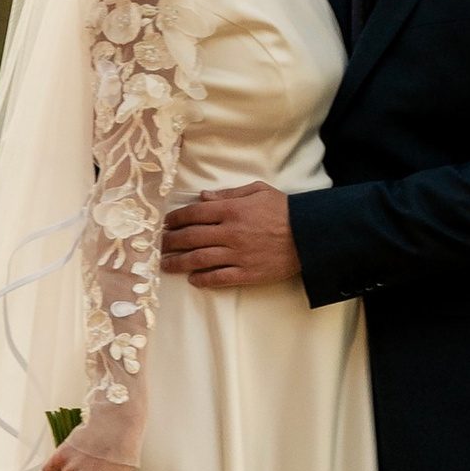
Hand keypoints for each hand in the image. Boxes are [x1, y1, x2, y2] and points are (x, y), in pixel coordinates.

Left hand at [161, 181, 301, 291]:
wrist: (310, 235)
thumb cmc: (285, 209)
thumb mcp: (258, 190)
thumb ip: (228, 194)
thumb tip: (202, 197)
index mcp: (233, 210)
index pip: (195, 214)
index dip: (176, 218)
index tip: (165, 223)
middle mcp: (231, 233)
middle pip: (192, 237)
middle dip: (171, 241)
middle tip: (159, 245)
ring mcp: (238, 255)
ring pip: (200, 259)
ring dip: (179, 262)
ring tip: (165, 265)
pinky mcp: (247, 273)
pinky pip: (219, 278)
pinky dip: (203, 279)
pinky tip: (192, 279)